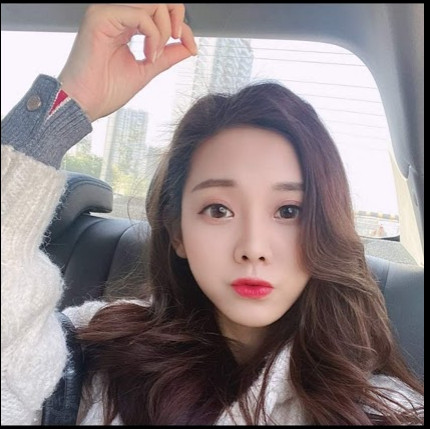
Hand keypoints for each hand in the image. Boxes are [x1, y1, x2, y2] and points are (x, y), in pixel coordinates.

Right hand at [58, 4, 197, 120]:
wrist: (84, 103)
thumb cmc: (106, 90)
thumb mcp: (147, 69)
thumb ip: (167, 55)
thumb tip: (188, 46)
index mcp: (125, 24)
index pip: (160, 10)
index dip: (182, 26)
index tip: (190, 47)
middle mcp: (116, 14)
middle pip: (158, 1)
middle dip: (177, 21)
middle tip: (178, 42)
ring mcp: (107, 12)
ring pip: (152, 4)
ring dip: (163, 31)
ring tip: (154, 55)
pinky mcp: (101, 17)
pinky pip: (141, 15)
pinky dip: (153, 36)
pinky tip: (148, 55)